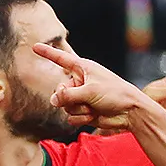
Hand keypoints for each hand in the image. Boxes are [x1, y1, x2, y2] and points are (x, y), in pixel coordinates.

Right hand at [35, 42, 149, 131]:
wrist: (130, 113)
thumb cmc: (115, 94)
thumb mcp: (90, 91)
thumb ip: (68, 95)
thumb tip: (52, 101)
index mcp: (83, 69)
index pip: (61, 59)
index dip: (48, 53)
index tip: (35, 47)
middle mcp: (80, 82)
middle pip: (59, 90)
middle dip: (67, 98)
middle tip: (81, 99)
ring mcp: (81, 97)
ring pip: (64, 106)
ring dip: (77, 109)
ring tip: (93, 108)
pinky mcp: (83, 111)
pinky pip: (70, 117)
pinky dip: (81, 118)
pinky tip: (93, 116)